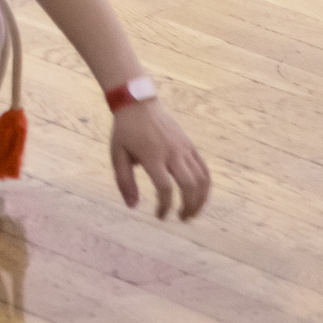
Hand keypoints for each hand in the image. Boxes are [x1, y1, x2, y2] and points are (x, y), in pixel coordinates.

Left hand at [110, 101, 209, 220]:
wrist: (138, 104)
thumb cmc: (125, 131)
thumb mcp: (117, 155)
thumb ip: (124, 181)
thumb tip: (132, 206)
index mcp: (152, 156)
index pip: (165, 188)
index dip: (165, 206)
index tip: (161, 216)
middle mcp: (171, 152)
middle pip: (189, 185)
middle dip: (188, 206)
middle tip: (182, 218)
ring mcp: (183, 148)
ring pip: (201, 178)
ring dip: (200, 199)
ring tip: (192, 212)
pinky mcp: (190, 145)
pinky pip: (204, 168)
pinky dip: (205, 185)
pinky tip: (200, 196)